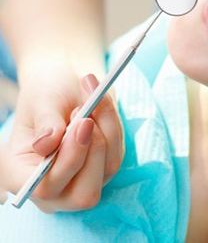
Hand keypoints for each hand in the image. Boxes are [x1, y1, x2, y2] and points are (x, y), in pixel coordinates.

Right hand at [1, 71, 123, 211]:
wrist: (65, 83)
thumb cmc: (47, 92)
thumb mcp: (41, 99)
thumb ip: (45, 122)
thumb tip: (46, 145)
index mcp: (20, 175)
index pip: (46, 188)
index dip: (69, 160)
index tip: (83, 122)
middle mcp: (52, 187)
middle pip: (84, 194)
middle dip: (94, 150)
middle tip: (89, 113)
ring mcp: (81, 180)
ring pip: (108, 169)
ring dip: (107, 129)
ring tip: (93, 98)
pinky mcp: (104, 167)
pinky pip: (118, 152)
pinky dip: (114, 125)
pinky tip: (101, 103)